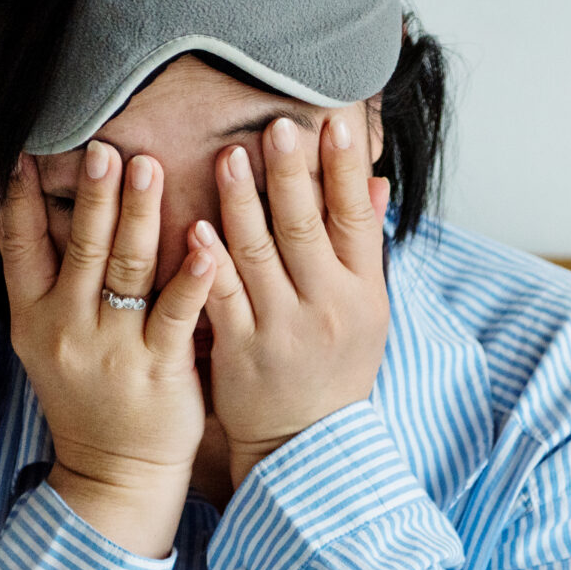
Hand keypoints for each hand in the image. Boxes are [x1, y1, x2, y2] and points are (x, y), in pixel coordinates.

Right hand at [0, 142, 220, 558]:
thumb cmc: (87, 398)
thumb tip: (17, 209)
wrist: (114, 474)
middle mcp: (66, 327)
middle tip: (106, 143)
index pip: (18, 242)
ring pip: (126, 268)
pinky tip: (206, 239)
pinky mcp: (159, 368)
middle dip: (94, 191)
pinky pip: (177, 312)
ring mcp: (112, 349)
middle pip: (81, 245)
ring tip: (148, 165)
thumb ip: (42, 280)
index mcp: (32, 316)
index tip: (26, 146)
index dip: (20, 194)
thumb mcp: (44, 341)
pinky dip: (191, 273)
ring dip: (137, 213)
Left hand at [201, 109, 391, 487]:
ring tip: (229, 156)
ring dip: (243, 201)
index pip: (357, 217)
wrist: (307, 447)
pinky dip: (210, 261)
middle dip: (292, 173)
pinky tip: (194, 226)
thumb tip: (376, 180)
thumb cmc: (336, 371)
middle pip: (308, 227)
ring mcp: (283, 328)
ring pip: (261, 253)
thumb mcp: (368, 312)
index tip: (332, 121)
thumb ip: (364, 245)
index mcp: (362, 292)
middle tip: (277, 124)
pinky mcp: (242, 350)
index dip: (344, 168)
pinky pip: (224, 297)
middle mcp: (327, 306)